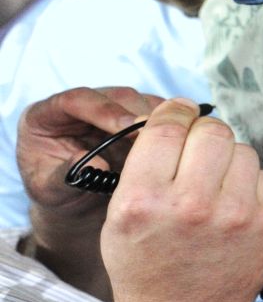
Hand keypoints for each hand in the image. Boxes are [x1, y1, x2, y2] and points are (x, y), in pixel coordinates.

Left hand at [17, 88, 165, 221]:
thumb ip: (66, 175)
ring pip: (140, 101)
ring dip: (158, 120)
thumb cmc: (58, 195)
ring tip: (171, 142)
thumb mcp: (51, 191)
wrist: (76, 204)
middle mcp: (79, 107)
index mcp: (45, 116)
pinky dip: (169, 126)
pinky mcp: (134, 118)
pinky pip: (157, 113)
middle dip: (138, 115)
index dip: (104, 110)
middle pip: (115, 97)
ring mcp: (109, 111)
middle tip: (159, 135)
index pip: (76, 100)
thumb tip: (96, 163)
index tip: (126, 125)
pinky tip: (177, 142)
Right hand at [100, 99, 262, 301]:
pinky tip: (236, 210)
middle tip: (198, 154)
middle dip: (204, 136)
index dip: (176, 113)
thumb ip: (145, 163)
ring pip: (244, 151)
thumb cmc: (148, 265)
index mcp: (144, 201)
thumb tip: (181, 110)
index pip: (169, 126)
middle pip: (212, 131)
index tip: (179, 114)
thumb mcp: (120, 216)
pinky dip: (252, 187)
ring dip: (229, 162)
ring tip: (215, 191)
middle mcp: (192, 206)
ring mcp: (238, 216)